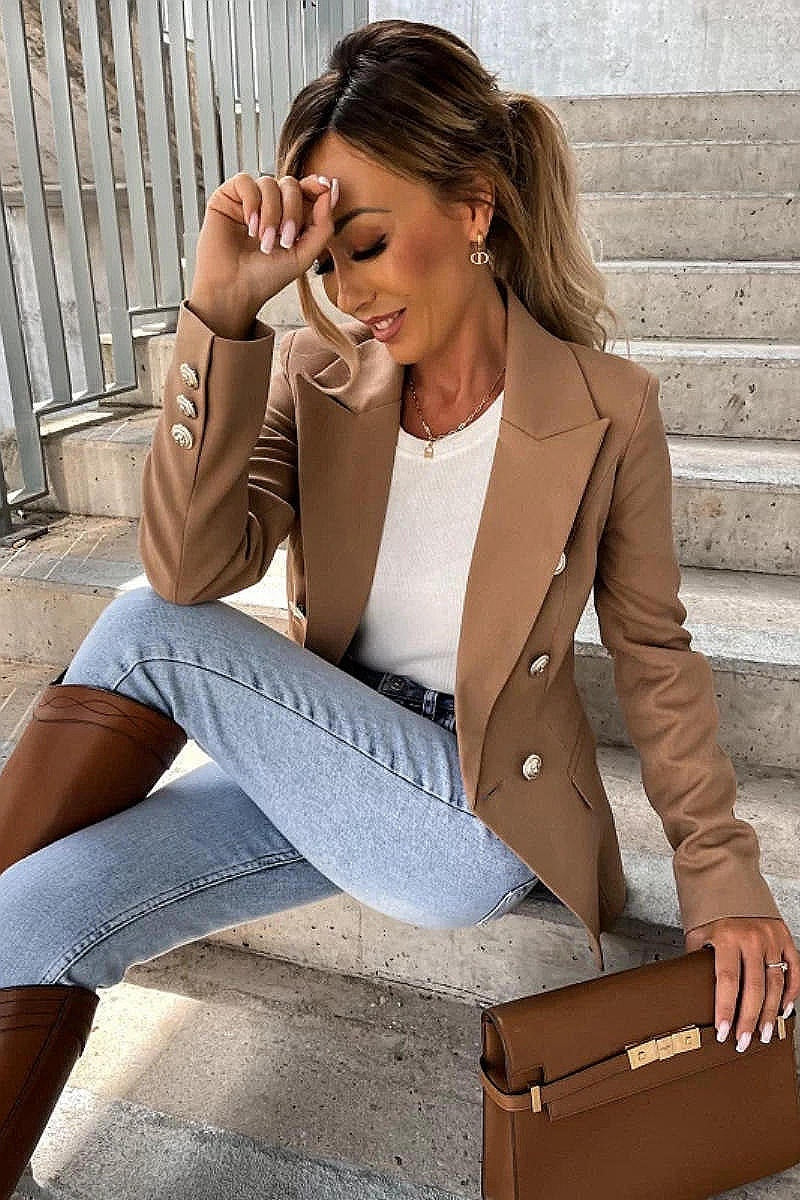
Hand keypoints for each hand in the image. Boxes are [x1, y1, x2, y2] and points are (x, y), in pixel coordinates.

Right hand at [189, 170, 338, 329]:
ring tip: (264, 242)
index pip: (306, 190)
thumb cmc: (266, 278)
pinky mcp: (227, 198)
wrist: (234, 290)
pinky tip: (250, 227)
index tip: (326, 186)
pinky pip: (245, 181)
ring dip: (272, 214)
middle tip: (286, 241)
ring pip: (269, 183)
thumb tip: (332, 189)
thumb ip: (323, 225)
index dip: (316, 185)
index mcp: (289, 217)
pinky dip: (252, 203)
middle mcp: (269, 205)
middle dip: (292, 211)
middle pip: (290, 185)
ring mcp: (248, 200)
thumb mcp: (304, 255)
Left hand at [684, 916, 798, 1050]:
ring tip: (763, 1034)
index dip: (726, 1009)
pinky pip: (793, 968)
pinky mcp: (785, 935)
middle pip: (754, 987)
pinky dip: (790, 991)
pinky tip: (783, 1009)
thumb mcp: (696, 930)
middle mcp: (752, 937)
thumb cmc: (709, 907)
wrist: (726, 875)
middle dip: (748, 1019)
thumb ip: (698, 958)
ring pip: (775, 983)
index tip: (723, 1031)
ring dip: (769, 1012)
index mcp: (727, 936)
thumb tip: (692, 989)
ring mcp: (771, 937)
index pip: (727, 981)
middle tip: (743, 1042)